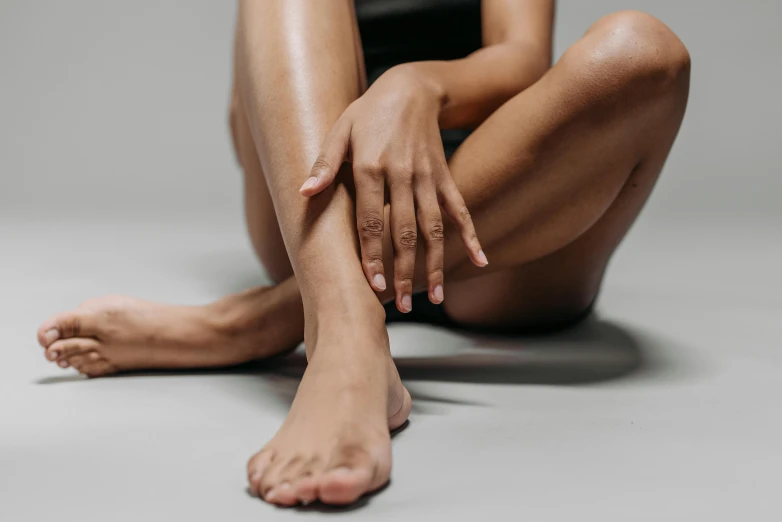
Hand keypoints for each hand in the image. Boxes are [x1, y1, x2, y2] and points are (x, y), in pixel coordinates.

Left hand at [299, 66, 487, 312]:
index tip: (373, 285)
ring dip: (436, 264)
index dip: (372, 254)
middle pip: (404, 232)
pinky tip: (481, 260)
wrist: (412, 88)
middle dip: (403, 271)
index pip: (371, 220)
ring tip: (436, 297)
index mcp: (372, 167)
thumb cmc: (368, 112)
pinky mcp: (445, 176)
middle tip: (399, 305)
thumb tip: (305, 193)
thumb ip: (324, 164)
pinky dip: (472, 235)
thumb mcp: (340, 130)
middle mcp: (403, 175)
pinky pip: (460, 209)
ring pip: (434, 228)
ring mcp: (428, 177)